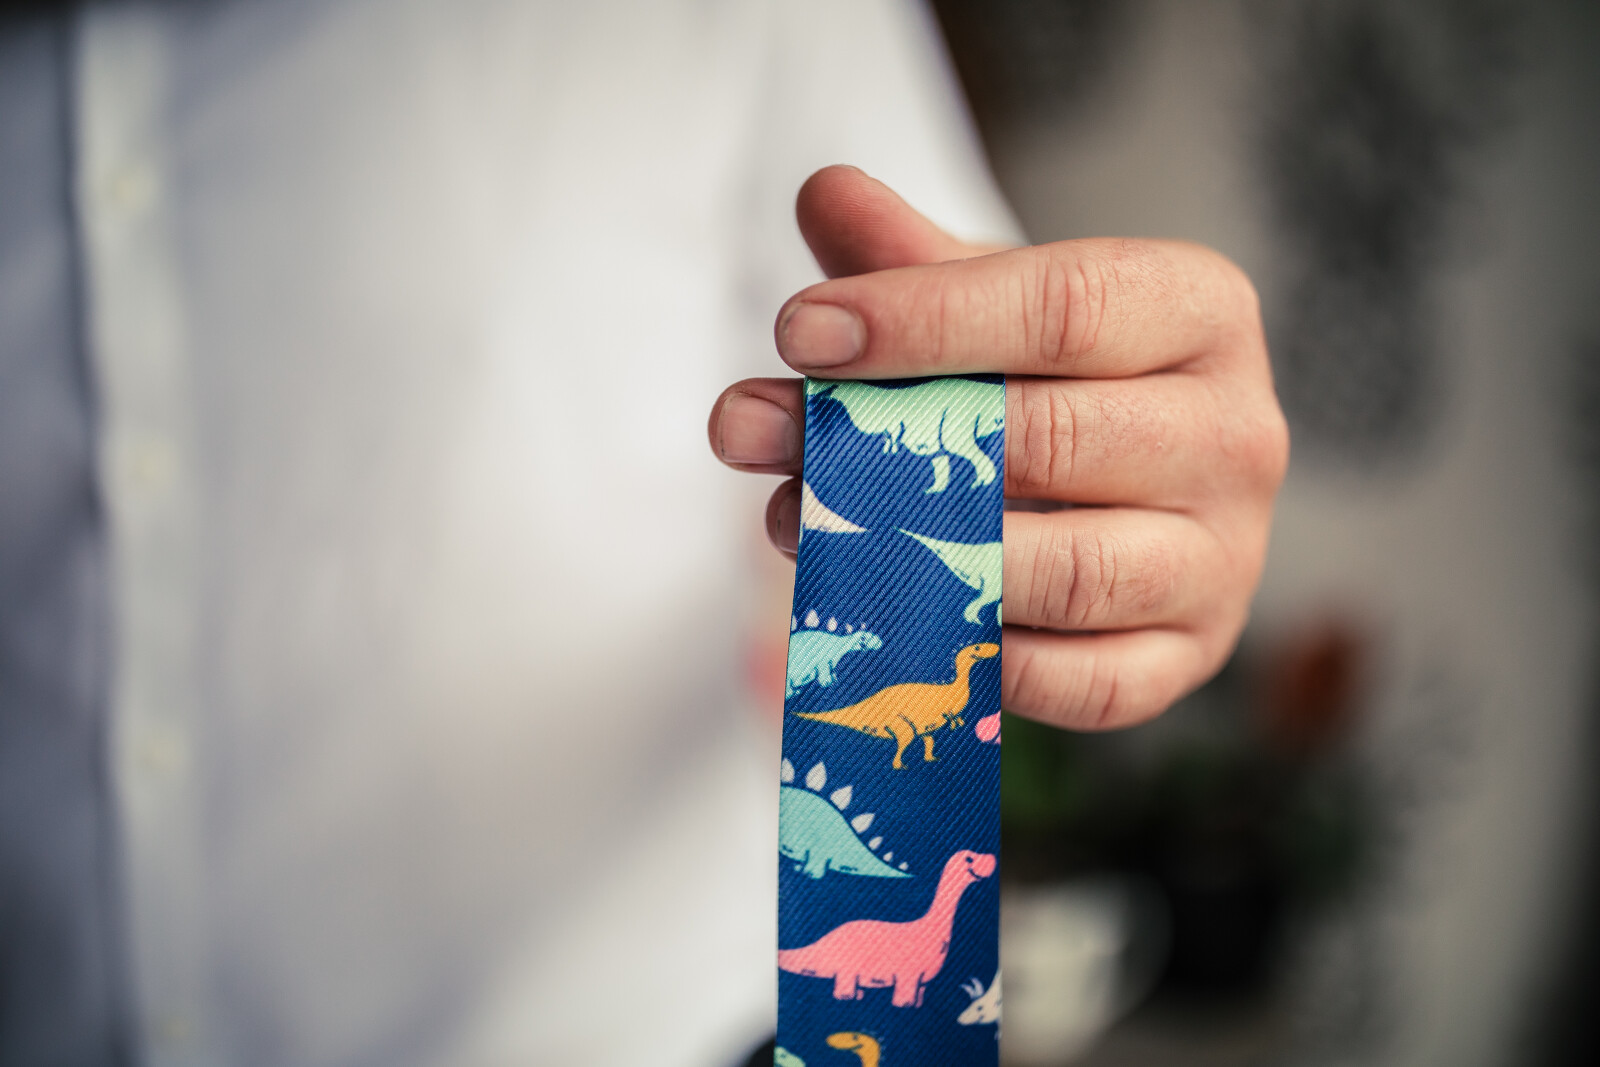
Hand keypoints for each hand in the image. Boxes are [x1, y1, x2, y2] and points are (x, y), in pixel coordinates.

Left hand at [708, 166, 1287, 730]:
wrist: (1132, 486)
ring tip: (797, 522)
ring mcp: (1226, 557)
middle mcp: (1239, 433)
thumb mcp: (988, 298)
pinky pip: (1082, 681)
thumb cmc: (1050, 374)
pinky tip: (899, 613)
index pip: (1065, 307)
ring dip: (914, 557)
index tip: (798, 332)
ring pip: (1069, 571)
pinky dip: (983, 656)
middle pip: (1055, 438)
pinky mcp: (1192, 654)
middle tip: (752, 431)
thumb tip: (826, 195)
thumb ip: (910, 257)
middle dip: (883, 441)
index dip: (922, 321)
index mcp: (1200, 311)